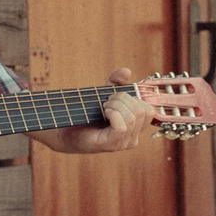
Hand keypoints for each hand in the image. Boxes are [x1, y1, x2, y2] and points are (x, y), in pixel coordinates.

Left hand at [37, 67, 156, 155]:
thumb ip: (116, 82)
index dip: (134, 99)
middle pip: (142, 111)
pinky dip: (113, 114)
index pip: (149, 111)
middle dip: (124, 99)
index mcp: (135, 128)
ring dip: (116, 105)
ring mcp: (123, 143)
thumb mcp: (104, 94)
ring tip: (104, 106)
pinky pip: (121, 126)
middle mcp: (133, 138)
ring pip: (132, 118)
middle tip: (107, 101)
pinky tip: (104, 113)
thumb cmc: (86, 114)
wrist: (66, 129)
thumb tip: (126, 71)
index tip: (116, 97)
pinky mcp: (111, 145)